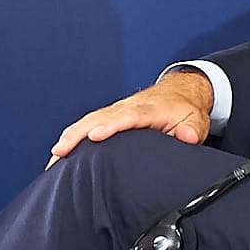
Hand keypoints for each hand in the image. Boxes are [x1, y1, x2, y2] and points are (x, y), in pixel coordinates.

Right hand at [52, 69, 213, 159]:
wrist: (179, 94)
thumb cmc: (183, 110)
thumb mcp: (195, 120)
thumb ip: (192, 129)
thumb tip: (187, 136)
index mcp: (147, 110)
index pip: (125, 117)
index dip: (109, 126)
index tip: (94, 136)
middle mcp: (126, 108)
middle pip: (97, 118)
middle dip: (78, 133)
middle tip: (60, 151)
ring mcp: (116, 111)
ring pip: (88, 121)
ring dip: (70, 136)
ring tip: (54, 156)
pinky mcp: (109, 117)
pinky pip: (88, 124)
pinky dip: (73, 136)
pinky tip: (61, 152)